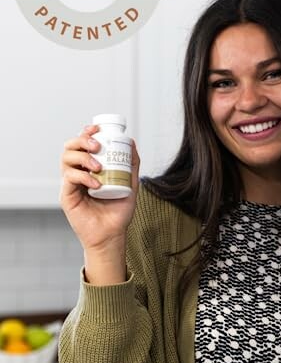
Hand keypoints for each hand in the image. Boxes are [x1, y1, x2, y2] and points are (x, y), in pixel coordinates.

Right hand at [60, 124, 139, 282]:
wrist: (113, 233)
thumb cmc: (119, 210)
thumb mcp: (131, 183)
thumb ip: (132, 164)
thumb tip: (132, 142)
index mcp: (90, 167)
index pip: (83, 144)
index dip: (87, 132)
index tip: (98, 128)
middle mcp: (78, 172)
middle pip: (70, 147)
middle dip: (82, 140)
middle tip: (98, 146)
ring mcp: (70, 183)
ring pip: (66, 159)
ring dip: (83, 157)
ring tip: (99, 167)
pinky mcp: (66, 195)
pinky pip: (69, 178)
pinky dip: (83, 177)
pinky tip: (97, 184)